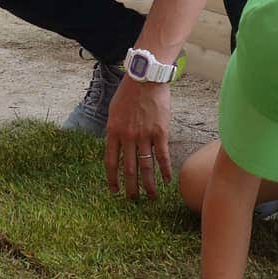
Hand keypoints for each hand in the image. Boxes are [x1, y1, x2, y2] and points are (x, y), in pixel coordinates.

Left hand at [104, 75, 171, 199]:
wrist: (146, 78)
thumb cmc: (129, 92)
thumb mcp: (114, 111)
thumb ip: (114, 129)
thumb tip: (115, 144)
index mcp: (113, 132)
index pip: (111, 162)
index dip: (112, 180)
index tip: (114, 192)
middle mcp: (127, 137)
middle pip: (129, 169)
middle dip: (131, 188)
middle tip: (133, 200)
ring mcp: (144, 136)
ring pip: (146, 167)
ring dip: (148, 184)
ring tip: (151, 197)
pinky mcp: (160, 132)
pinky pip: (162, 156)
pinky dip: (165, 170)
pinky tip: (167, 180)